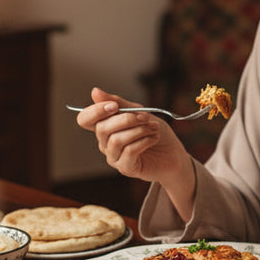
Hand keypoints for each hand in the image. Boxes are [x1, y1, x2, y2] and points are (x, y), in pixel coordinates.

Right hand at [76, 88, 191, 188]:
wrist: (174, 153)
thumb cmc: (155, 131)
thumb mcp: (139, 112)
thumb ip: (119, 104)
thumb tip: (94, 92)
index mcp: (106, 127)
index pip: (85, 119)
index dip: (95, 111)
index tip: (114, 106)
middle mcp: (105, 143)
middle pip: (102, 128)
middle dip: (127, 119)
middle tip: (146, 117)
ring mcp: (114, 157)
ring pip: (116, 140)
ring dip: (139, 130)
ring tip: (154, 129)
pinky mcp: (125, 168)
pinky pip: (129, 151)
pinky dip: (144, 141)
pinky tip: (154, 138)